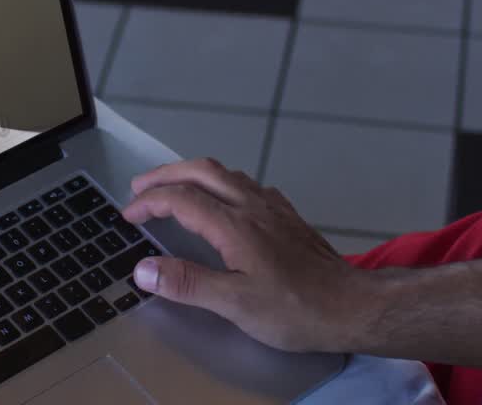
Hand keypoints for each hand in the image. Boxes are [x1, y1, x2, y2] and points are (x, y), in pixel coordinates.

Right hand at [121, 158, 375, 352]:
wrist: (352, 306)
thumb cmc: (295, 309)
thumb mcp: (235, 304)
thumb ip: (188, 283)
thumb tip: (143, 268)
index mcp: (235, 225)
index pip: (180, 199)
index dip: (149, 203)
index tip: (128, 215)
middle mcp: (253, 206)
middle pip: (201, 171)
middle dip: (165, 175)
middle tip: (140, 188)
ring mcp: (273, 207)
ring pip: (226, 173)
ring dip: (193, 174)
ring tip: (173, 187)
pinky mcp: (288, 216)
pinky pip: (248, 185)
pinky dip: (223, 184)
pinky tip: (224, 201)